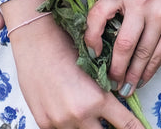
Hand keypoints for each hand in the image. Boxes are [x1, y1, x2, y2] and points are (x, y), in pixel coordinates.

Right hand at [6, 8, 144, 128]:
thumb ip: (104, 91)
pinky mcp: (45, 123)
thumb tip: (116, 102)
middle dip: (109, 128)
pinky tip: (67, 108)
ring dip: (88, 124)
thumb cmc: (66, 46)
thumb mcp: (94, 68)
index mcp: (97, 99)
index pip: (125, 124)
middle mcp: (80, 115)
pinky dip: (69, 123)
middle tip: (110, 119)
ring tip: (84, 107)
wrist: (36, 41)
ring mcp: (60, 122)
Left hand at [84, 0, 160, 94]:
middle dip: (116, 68)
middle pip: (124, 43)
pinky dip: (147, 72)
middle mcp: (142, 1)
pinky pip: (157, 57)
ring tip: (125, 88)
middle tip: (111, 82)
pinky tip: (141, 80)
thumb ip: (120, 15)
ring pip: (142, 54)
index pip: (99, 13)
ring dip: (132, 76)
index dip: (91, 36)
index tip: (93, 54)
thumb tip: (101, 51)